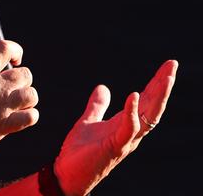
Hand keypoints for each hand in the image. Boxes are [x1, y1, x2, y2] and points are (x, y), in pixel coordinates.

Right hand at [0, 40, 38, 159]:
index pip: (5, 49)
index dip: (15, 50)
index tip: (14, 57)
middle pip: (25, 74)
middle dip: (20, 78)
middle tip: (12, 84)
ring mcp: (2, 108)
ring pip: (31, 95)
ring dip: (26, 96)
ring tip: (17, 100)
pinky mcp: (4, 127)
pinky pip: (31, 117)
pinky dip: (29, 115)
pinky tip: (20, 115)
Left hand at [53, 59, 177, 195]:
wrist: (67, 175)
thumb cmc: (80, 152)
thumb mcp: (88, 121)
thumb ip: (97, 106)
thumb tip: (103, 87)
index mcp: (126, 124)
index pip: (147, 100)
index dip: (157, 83)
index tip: (167, 65)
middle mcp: (131, 132)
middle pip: (153, 105)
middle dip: (163, 84)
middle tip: (173, 64)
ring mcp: (125, 140)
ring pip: (148, 116)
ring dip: (157, 96)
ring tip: (165, 76)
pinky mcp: (115, 147)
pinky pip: (128, 128)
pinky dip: (132, 112)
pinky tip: (133, 95)